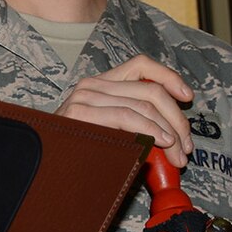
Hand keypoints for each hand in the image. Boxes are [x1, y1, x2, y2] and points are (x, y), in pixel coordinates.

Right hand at [56, 56, 194, 161]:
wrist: (44, 166)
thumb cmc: (78, 153)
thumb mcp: (111, 131)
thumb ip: (135, 123)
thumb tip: (173, 134)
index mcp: (100, 83)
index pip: (141, 65)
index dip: (169, 77)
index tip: (187, 97)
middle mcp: (92, 85)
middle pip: (151, 89)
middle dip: (177, 119)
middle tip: (186, 146)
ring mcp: (86, 97)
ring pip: (144, 104)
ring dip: (169, 131)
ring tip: (177, 154)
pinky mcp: (82, 113)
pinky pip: (128, 117)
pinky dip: (150, 129)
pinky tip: (161, 143)